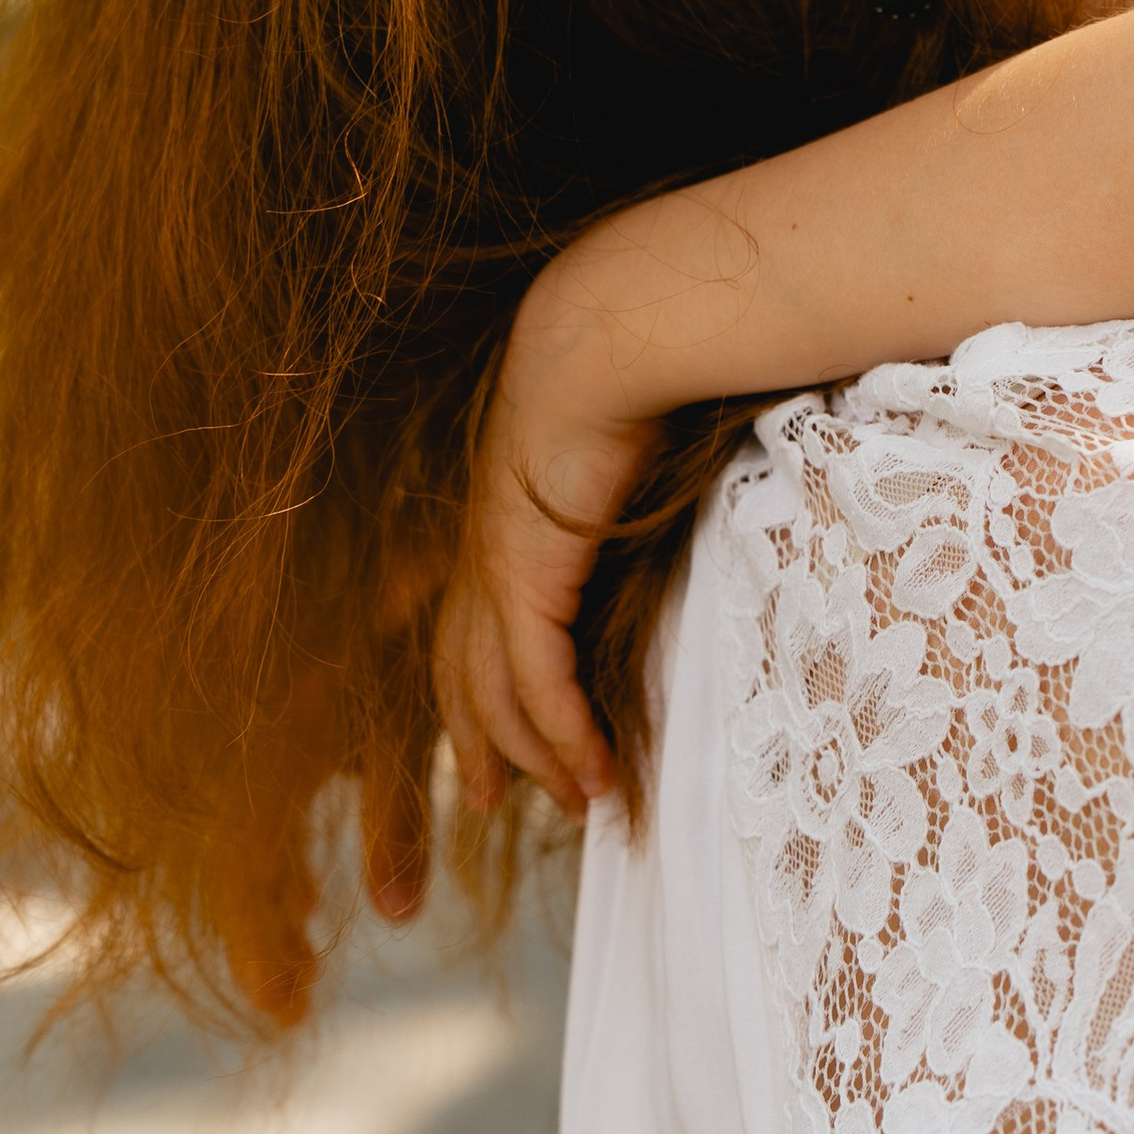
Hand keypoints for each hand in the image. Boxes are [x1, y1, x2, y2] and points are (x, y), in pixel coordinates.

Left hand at [434, 235, 656, 818]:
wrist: (607, 333)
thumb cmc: (634, 369)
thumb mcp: (631, 441)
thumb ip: (636, 487)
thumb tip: (671, 495)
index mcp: (504, 516)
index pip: (474, 621)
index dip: (481, 683)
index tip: (503, 732)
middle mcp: (486, 548)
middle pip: (461, 671)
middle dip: (478, 741)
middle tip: (495, 798)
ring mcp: (497, 565)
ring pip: (493, 692)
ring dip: (533, 756)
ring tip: (574, 800)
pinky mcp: (525, 577)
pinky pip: (535, 682)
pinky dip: (560, 735)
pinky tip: (590, 772)